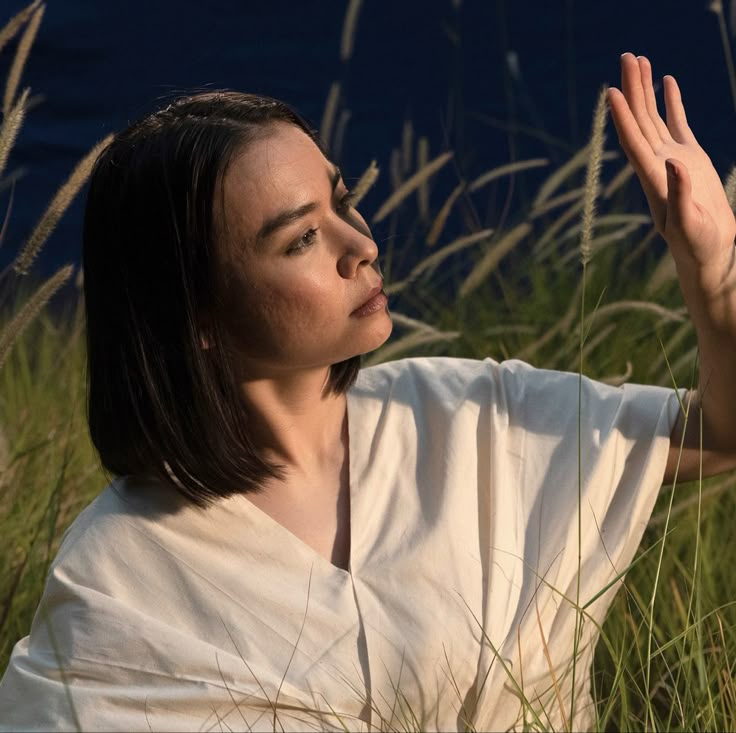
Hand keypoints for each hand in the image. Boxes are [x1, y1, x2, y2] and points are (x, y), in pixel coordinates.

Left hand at [608, 53, 735, 281]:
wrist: (708, 252)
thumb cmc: (696, 244)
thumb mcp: (688, 223)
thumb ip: (680, 194)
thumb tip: (673, 161)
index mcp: (653, 179)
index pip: (633, 142)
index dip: (623, 118)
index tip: (612, 92)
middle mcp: (656, 165)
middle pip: (639, 122)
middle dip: (633, 89)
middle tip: (626, 57)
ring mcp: (672, 159)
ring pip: (654, 118)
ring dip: (646, 90)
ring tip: (639, 60)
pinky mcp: (690, 158)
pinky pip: (677, 123)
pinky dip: (671, 102)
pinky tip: (667, 81)